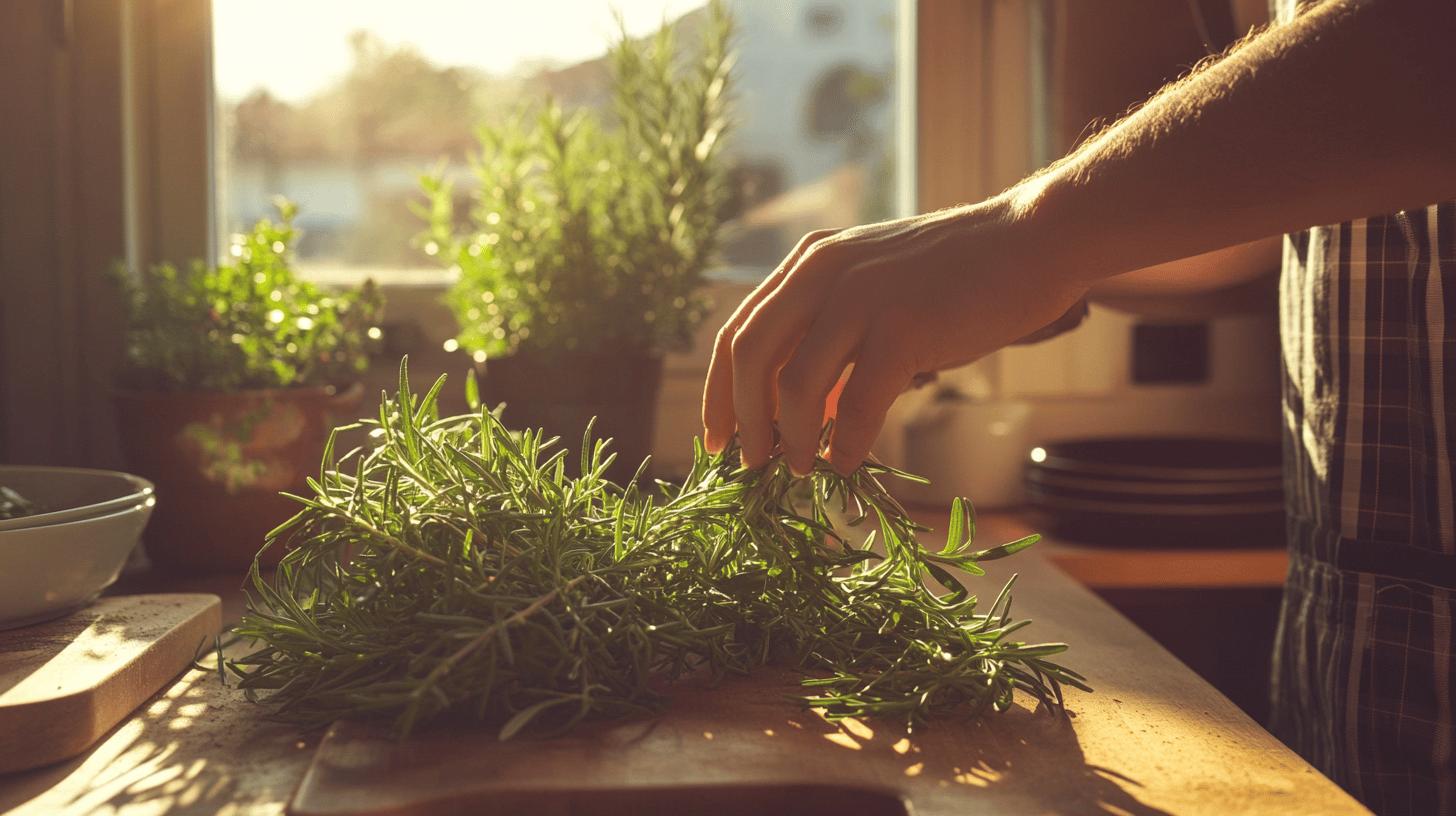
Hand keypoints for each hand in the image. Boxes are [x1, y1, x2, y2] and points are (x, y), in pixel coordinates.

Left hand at [702, 200, 1087, 474]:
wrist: (1030, 239)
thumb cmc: (954, 275)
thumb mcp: (873, 288)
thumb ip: (831, 335)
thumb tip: (800, 413)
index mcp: (809, 262)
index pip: (738, 331)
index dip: (718, 392)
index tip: (717, 438)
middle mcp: (823, 272)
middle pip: (749, 358)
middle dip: (742, 420)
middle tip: (750, 463)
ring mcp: (862, 298)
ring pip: (794, 385)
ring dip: (790, 439)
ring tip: (800, 470)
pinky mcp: (903, 328)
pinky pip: (856, 404)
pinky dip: (846, 444)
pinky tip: (847, 463)